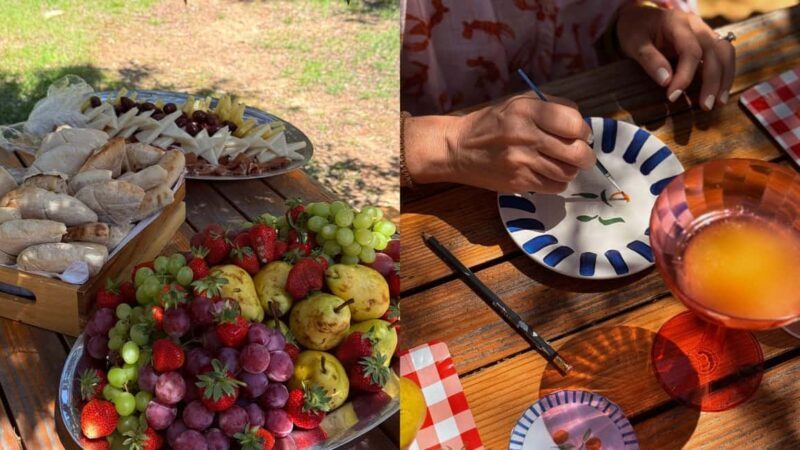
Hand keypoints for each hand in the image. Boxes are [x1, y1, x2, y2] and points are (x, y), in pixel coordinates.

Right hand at [404, 93, 595, 192]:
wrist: (458, 148)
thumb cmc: (493, 123)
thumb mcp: (519, 102)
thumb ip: (552, 107)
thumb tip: (581, 125)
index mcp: (527, 110)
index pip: (574, 123)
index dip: (583, 131)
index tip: (578, 134)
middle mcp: (525, 135)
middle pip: (576, 152)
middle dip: (584, 155)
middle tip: (580, 155)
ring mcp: (521, 161)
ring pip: (567, 172)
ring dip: (570, 170)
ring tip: (560, 164)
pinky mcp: (518, 182)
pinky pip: (554, 187)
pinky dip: (557, 182)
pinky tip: (547, 174)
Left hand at [616, 4, 734, 109]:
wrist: (639, 18)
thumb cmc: (635, 31)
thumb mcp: (634, 43)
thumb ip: (650, 60)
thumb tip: (666, 81)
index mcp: (678, 23)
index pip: (690, 51)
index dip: (684, 76)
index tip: (673, 97)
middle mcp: (697, 26)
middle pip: (714, 52)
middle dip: (712, 81)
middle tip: (706, 106)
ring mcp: (705, 32)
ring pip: (725, 53)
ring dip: (725, 79)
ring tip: (718, 103)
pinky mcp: (707, 42)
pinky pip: (723, 57)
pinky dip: (724, 75)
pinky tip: (719, 93)